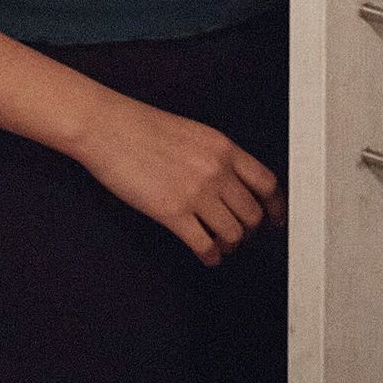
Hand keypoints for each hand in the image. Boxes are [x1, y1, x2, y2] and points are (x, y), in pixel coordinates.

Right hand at [72, 93, 278, 266]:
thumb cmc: (139, 127)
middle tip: (242, 235)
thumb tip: (231, 182)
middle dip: (249, 230)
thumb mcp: (192, 132)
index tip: (276, 218)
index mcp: (223, 147)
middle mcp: (216, 171)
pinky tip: (207, 255)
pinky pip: (204, 245)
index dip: (276, 207)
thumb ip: (216, 156)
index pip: (267, 183)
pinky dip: (211, 256)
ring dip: (230, 244)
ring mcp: (196, 193)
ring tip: (222, 245)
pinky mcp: (172, 213)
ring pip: (233, 233)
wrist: (106, 127)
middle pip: (253, 214)